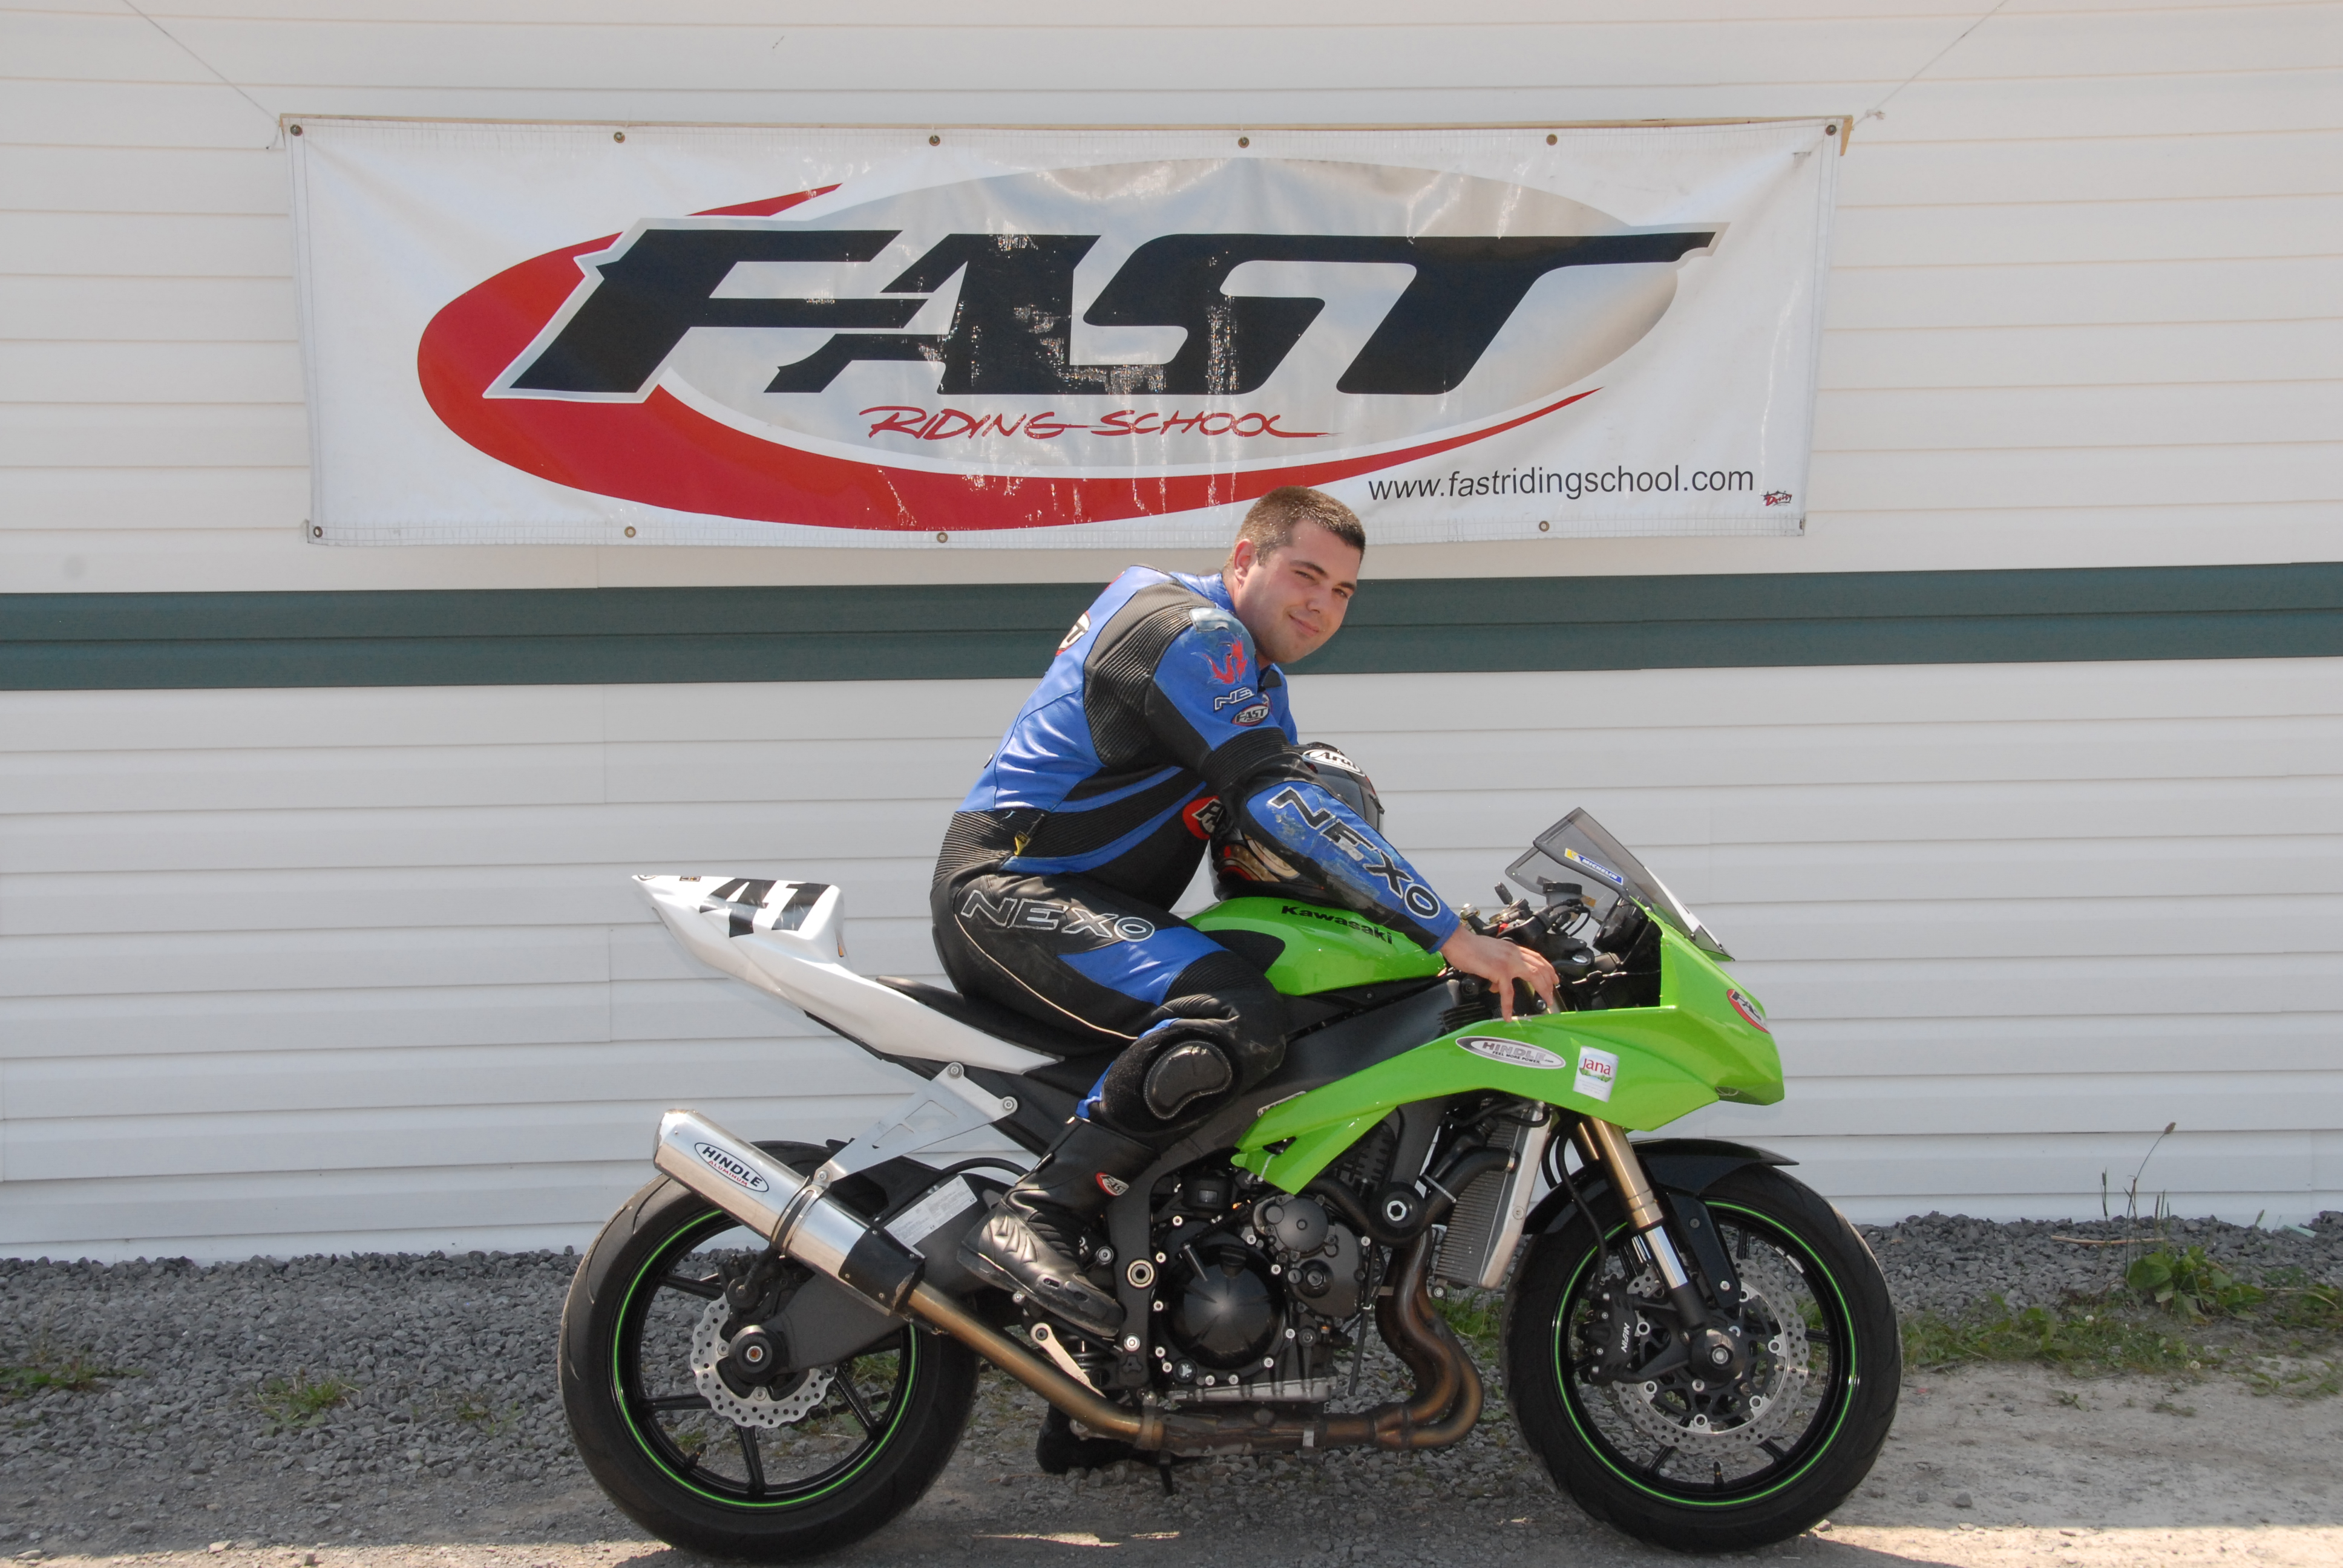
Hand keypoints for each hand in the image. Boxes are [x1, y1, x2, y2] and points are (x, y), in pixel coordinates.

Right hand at [1438, 928, 1557, 1019]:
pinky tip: (1508, 1015)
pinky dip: (1508, 1006)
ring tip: (1543, 1001)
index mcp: (1512, 948)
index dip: (1548, 968)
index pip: (1536, 957)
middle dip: (1549, 981)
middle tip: (1551, 994)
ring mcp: (1508, 962)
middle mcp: (1514, 954)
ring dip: (1541, 989)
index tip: (1553, 978)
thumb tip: (1496, 985)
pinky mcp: (1499, 971)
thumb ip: (1497, 968)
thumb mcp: (1490, 955)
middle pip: (1540, 967)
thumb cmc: (1469, 947)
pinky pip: (1508, 992)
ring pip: (1534, 976)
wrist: (1457, 941)